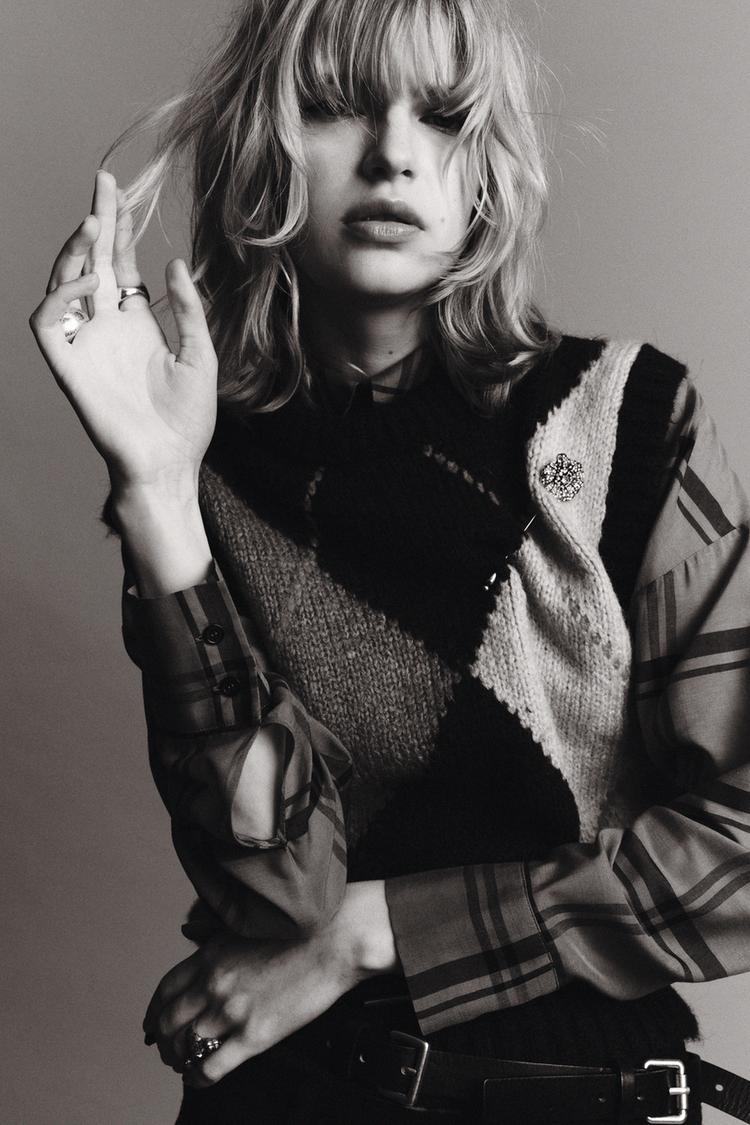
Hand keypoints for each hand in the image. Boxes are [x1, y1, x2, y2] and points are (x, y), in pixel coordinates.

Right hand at [29, 170, 217, 494]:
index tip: (121, 193)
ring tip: (94, 223)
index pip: (122, 264)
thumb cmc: (187, 419)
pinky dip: (61, 297)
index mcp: (137, 323)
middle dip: (96, 222)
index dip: (119, 229)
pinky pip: (48, 322)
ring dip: (75, 251)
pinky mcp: (68, 366)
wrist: (169, 463)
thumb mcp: (200, 356)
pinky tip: (91, 284)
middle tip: (102, 184)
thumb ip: (188, 310)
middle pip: (94, 262)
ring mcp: (85, 344)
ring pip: (64, 283)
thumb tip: (173, 262)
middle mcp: (107, 327)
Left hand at [143, 881, 399, 1086]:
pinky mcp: (255, 1034)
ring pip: (186, 1046)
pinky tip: (200, 1078)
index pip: (165, 990)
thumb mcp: (246, 924)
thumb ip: (216, 937)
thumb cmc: (298, 928)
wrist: (335, 938)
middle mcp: (214, 983)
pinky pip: (212, 1066)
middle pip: (169, 1021)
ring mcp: (232, 1010)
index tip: (154, 1023)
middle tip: (166, 1050)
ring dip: (178, 1059)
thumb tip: (190, 937)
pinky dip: (199, 1077)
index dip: (154, 1011)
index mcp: (211, 954)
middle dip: (162, 1040)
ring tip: (182, 1064)